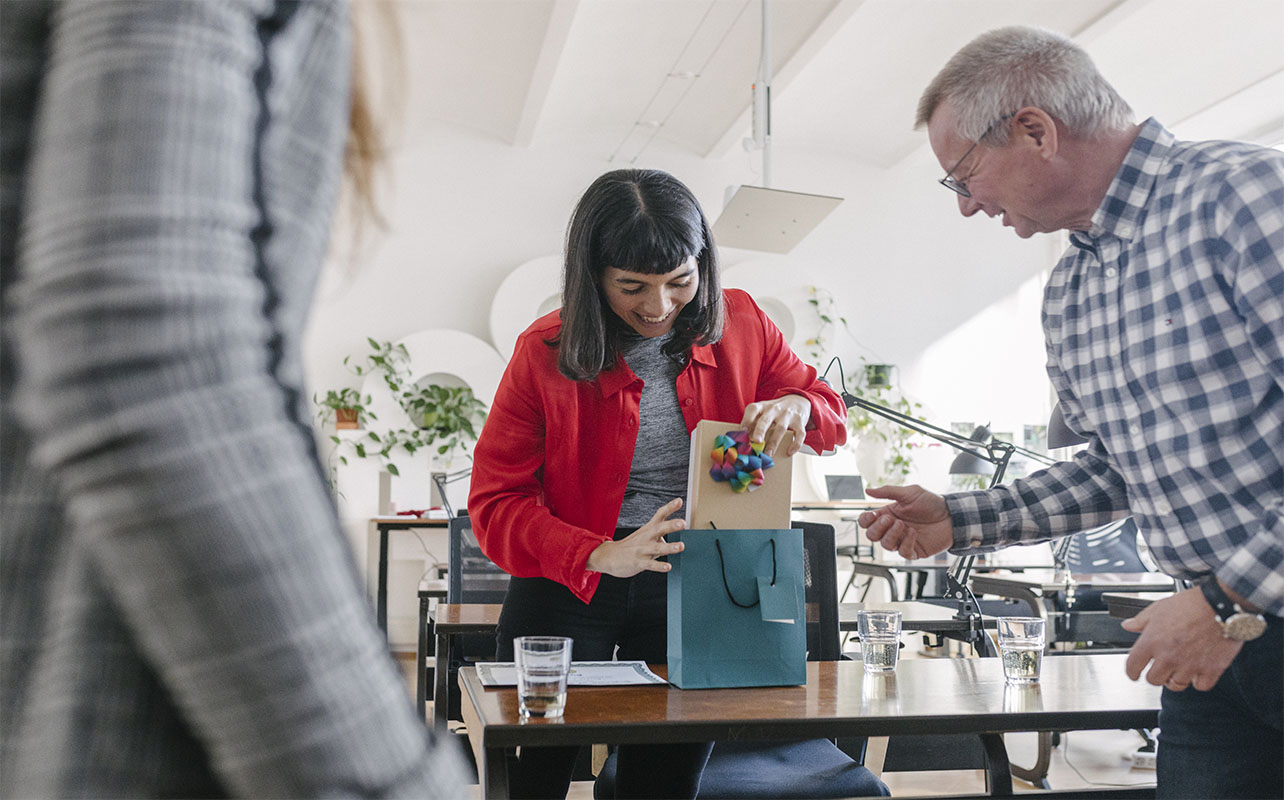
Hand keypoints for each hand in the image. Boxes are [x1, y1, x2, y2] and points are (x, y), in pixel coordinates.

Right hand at [585, 499, 685, 577]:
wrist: (608, 556)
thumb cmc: (630, 546)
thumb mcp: (644, 536)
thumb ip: (659, 538)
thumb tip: (671, 543)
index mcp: (648, 529)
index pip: (660, 515)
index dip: (670, 508)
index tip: (679, 501)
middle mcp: (646, 537)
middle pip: (659, 529)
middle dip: (671, 525)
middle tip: (683, 523)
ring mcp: (641, 550)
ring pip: (656, 548)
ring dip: (669, 547)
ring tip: (681, 546)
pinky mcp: (638, 563)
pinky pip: (650, 565)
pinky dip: (659, 566)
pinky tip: (668, 567)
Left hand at [740, 395, 809, 456]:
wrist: (797, 401)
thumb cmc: (775, 411)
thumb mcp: (764, 411)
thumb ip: (753, 422)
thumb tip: (741, 439)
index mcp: (763, 406)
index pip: (753, 409)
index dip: (746, 419)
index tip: (742, 431)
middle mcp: (775, 409)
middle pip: (766, 419)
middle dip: (760, 430)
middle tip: (756, 441)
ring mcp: (788, 415)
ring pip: (781, 428)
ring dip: (774, 442)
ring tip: (768, 454)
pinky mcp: (800, 422)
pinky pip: (799, 433)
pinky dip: (795, 443)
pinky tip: (790, 452)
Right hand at [856, 484, 953, 558]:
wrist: (952, 515)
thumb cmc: (932, 503)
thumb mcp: (910, 493)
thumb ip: (888, 491)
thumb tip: (868, 491)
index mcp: (888, 514)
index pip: (867, 522)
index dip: (866, 520)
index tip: (874, 514)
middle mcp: (893, 529)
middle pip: (872, 536)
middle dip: (878, 528)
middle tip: (890, 519)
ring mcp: (902, 540)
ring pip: (886, 545)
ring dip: (892, 535)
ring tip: (903, 525)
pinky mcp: (914, 550)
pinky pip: (903, 552)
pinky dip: (906, 542)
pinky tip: (913, 533)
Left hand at [1121, 587, 1240, 690]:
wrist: (1220, 606)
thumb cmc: (1190, 605)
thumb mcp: (1158, 608)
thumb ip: (1140, 620)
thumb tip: (1128, 626)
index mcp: (1151, 641)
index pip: (1132, 666)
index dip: (1131, 672)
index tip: (1134, 673)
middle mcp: (1168, 657)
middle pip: (1153, 680)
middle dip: (1154, 675)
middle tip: (1159, 669)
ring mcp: (1189, 665)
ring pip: (1175, 685)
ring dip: (1174, 679)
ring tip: (1177, 670)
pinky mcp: (1210, 670)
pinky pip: (1200, 686)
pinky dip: (1198, 681)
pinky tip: (1197, 672)